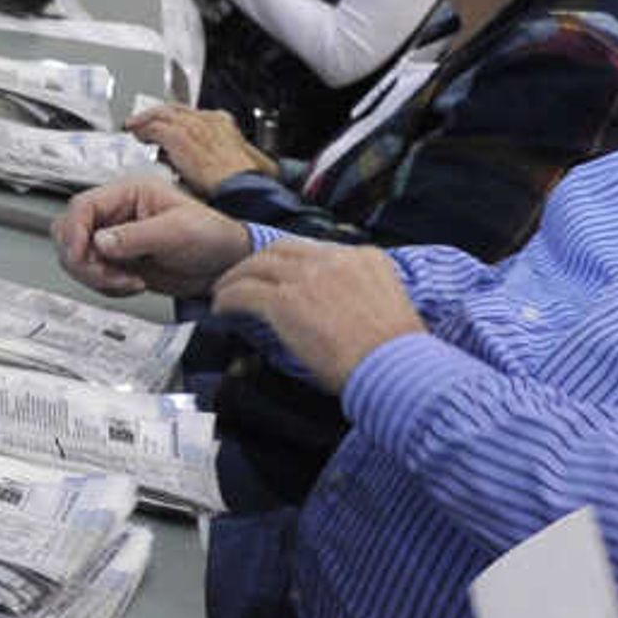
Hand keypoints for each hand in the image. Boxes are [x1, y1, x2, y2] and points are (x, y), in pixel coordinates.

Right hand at [51, 175, 249, 296]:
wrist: (225, 266)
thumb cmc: (212, 237)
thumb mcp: (176, 232)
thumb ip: (135, 236)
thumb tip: (99, 241)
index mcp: (129, 193)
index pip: (82, 207)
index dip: (75, 232)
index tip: (82, 256)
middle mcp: (116, 214)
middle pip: (69, 232)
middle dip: (82, 260)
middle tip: (107, 275)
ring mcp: (114, 239)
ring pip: (75, 256)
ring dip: (94, 276)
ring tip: (126, 281)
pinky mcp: (116, 261)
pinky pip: (90, 275)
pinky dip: (104, 286)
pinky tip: (130, 285)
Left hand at [130, 103, 278, 192]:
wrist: (243, 185)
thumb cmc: (242, 179)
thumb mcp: (232, 162)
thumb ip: (213, 156)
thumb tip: (194, 164)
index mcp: (222, 123)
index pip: (191, 114)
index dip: (175, 119)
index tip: (165, 126)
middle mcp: (207, 119)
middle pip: (174, 109)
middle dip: (156, 114)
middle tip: (142, 122)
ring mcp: (192, 126)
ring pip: (161, 114)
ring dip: (145, 119)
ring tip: (133, 125)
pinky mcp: (180, 137)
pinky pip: (155, 127)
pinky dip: (143, 129)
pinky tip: (136, 134)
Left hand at [209, 238, 423, 387]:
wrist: (395, 368)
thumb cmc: (396, 355)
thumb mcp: (387, 308)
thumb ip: (361, 295)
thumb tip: (339, 309)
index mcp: (365, 258)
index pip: (317, 249)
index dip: (291, 261)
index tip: (279, 273)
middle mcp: (335, 260)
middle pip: (283, 248)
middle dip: (259, 262)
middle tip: (244, 277)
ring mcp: (309, 278)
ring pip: (258, 265)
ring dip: (236, 277)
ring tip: (223, 291)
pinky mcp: (286, 301)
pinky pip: (245, 292)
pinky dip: (227, 298)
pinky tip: (220, 308)